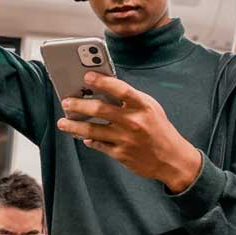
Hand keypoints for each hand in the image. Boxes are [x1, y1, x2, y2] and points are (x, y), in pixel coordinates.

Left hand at [57, 72, 201, 192]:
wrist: (172, 159)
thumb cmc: (159, 129)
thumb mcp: (150, 108)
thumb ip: (130, 99)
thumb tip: (104, 89)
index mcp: (143, 106)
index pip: (120, 89)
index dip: (102, 81)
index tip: (87, 76)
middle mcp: (134, 122)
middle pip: (100, 110)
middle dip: (79, 105)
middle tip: (66, 101)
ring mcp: (126, 139)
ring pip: (93, 131)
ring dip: (75, 126)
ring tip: (63, 122)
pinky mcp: (121, 155)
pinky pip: (99, 145)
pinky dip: (89, 141)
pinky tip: (82, 137)